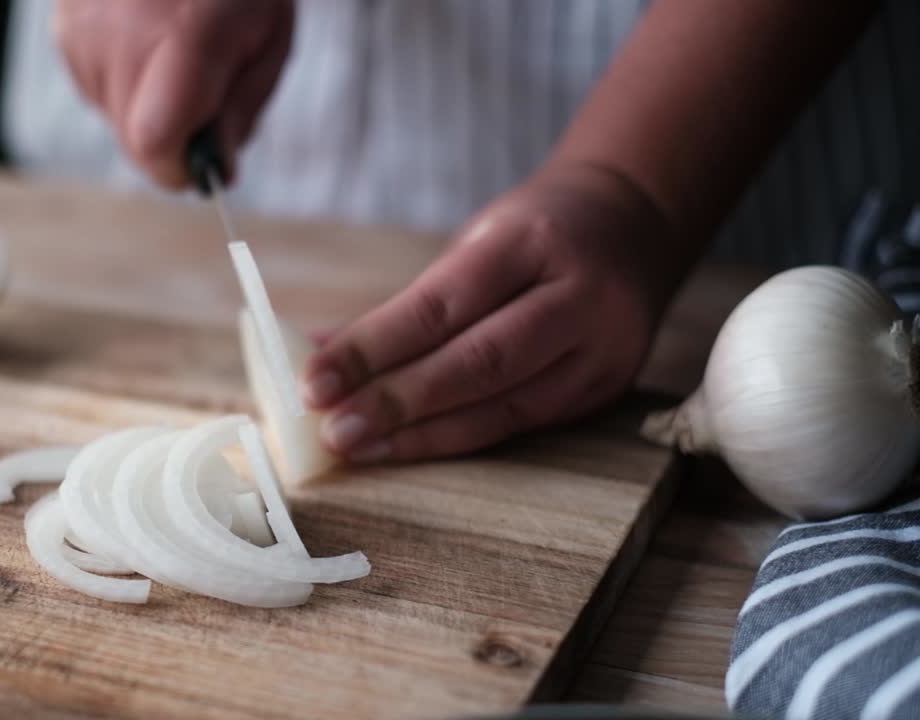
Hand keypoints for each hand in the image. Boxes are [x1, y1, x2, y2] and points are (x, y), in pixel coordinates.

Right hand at [54, 0, 293, 188]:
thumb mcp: (269, 39)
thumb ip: (240, 111)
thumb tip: (216, 170)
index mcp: (182, 38)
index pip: (154, 143)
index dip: (179, 167)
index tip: (201, 164)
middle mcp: (120, 35)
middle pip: (132, 140)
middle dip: (171, 139)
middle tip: (202, 96)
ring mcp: (82, 28)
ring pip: (112, 116)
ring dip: (146, 105)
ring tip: (175, 50)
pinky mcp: (63, 24)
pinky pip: (93, 86)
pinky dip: (122, 78)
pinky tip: (145, 36)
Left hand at [303, 163, 676, 461]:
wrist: (634, 223)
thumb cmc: (533, 233)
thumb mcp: (472, 243)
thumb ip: (404, 304)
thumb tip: (314, 352)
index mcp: (531, 241)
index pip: (441, 306)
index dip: (373, 349)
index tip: (314, 382)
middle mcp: (577, 296)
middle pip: (478, 363)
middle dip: (397, 402)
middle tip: (333, 431)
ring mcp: (601, 349)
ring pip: (504, 407)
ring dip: (422, 436)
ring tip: (358, 449)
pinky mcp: (605, 388)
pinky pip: (522, 424)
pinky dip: (459, 439)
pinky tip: (409, 448)